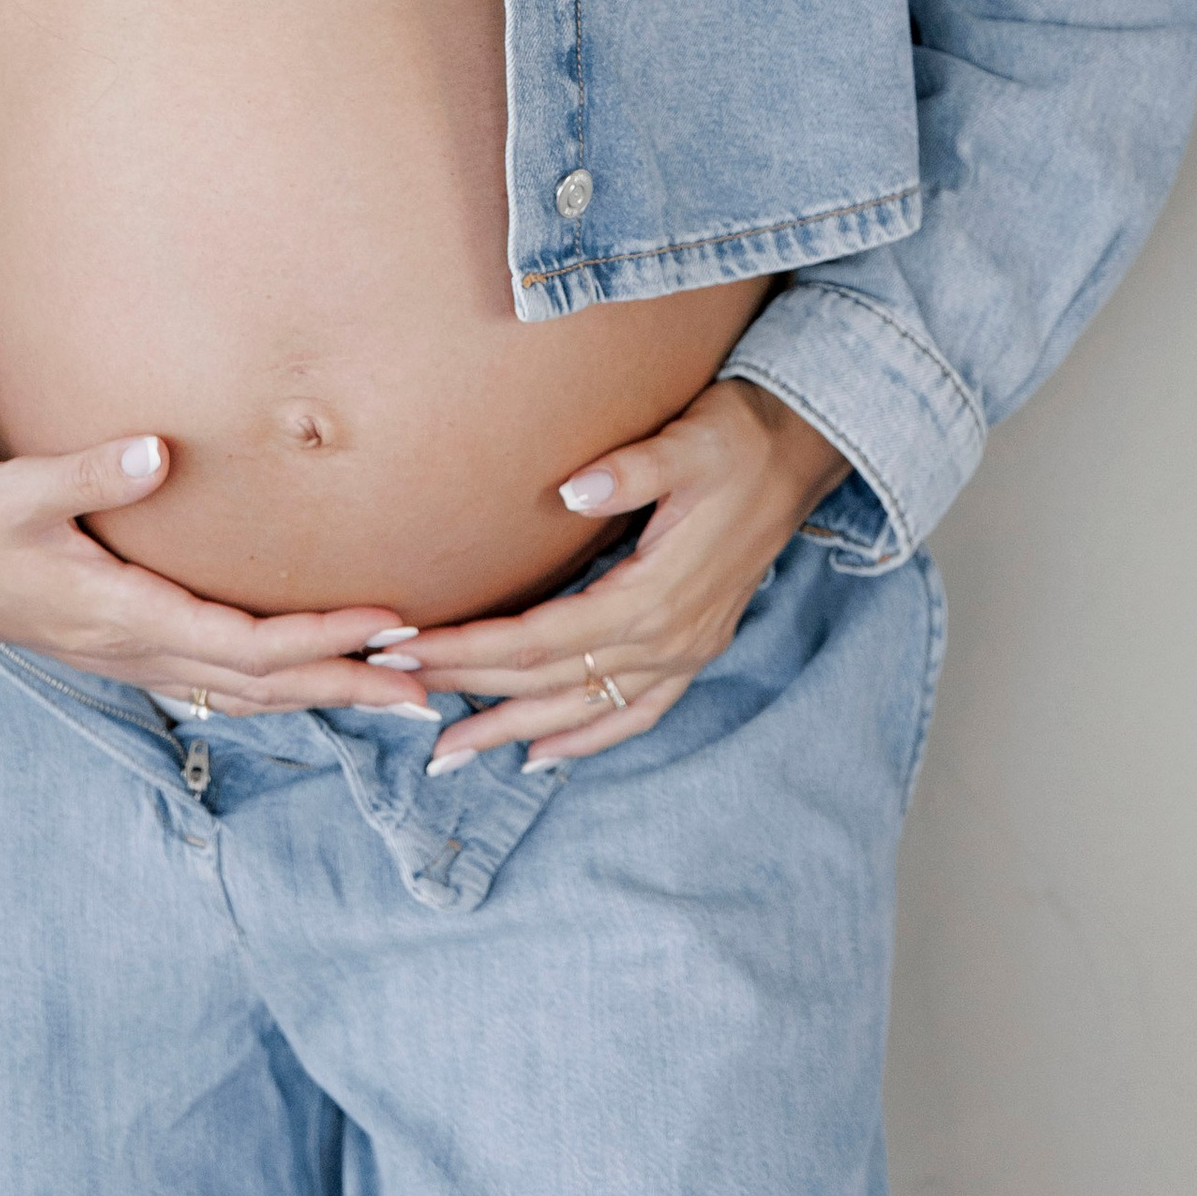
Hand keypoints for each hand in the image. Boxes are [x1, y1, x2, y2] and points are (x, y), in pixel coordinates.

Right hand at [0, 435, 437, 719]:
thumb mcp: (17, 488)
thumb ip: (90, 468)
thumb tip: (159, 448)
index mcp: (119, 615)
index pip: (243, 643)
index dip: (321, 640)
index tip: (389, 628)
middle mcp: (133, 647)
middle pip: (260, 682)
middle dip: (345, 683)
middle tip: (428, 684)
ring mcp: (127, 654)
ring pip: (241, 689)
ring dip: (318, 690)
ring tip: (389, 687)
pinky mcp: (120, 643)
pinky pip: (214, 678)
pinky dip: (272, 682)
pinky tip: (303, 675)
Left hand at [404, 380, 850, 774]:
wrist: (800, 452)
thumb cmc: (736, 439)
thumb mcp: (689, 441)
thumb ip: (633, 469)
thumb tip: (573, 490)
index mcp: (653, 595)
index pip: (541, 637)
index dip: (472, 648)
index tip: (410, 648)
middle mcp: (667, 639)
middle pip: (549, 680)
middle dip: (471, 691)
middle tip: (397, 697)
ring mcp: (684, 652)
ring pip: (585, 709)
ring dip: (514, 732)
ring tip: (450, 755)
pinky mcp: (694, 649)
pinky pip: (636, 714)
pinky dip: (587, 738)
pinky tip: (543, 754)